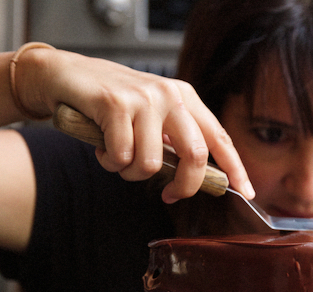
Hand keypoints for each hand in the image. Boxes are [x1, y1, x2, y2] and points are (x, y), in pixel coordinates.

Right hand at [16, 47, 253, 202]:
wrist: (65, 76)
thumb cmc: (111, 105)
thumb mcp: (151, 118)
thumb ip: (173, 143)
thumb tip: (197, 180)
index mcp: (185, 98)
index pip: (219, 137)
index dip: (235, 167)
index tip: (246, 192)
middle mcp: (171, 95)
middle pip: (196, 156)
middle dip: (184, 186)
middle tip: (170, 194)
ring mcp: (145, 98)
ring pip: (152, 164)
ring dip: (132, 172)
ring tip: (119, 155)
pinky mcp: (116, 104)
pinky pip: (122, 156)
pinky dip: (110, 162)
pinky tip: (103, 146)